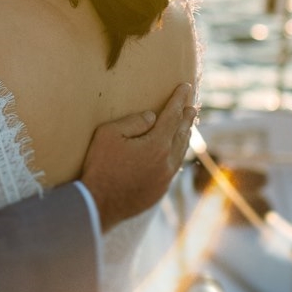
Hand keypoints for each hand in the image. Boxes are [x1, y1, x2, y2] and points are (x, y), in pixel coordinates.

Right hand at [78, 83, 195, 229]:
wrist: (99, 204)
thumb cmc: (101, 166)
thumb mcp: (109, 134)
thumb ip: (134, 121)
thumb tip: (152, 117)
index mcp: (157, 144)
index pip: (172, 115)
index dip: (178, 99)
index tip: (185, 87)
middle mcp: (167, 161)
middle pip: (182, 133)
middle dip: (186, 117)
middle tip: (192, 105)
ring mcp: (165, 178)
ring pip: (180, 151)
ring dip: (185, 135)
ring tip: (187, 125)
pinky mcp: (160, 190)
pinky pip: (174, 166)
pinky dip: (177, 153)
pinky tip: (175, 151)